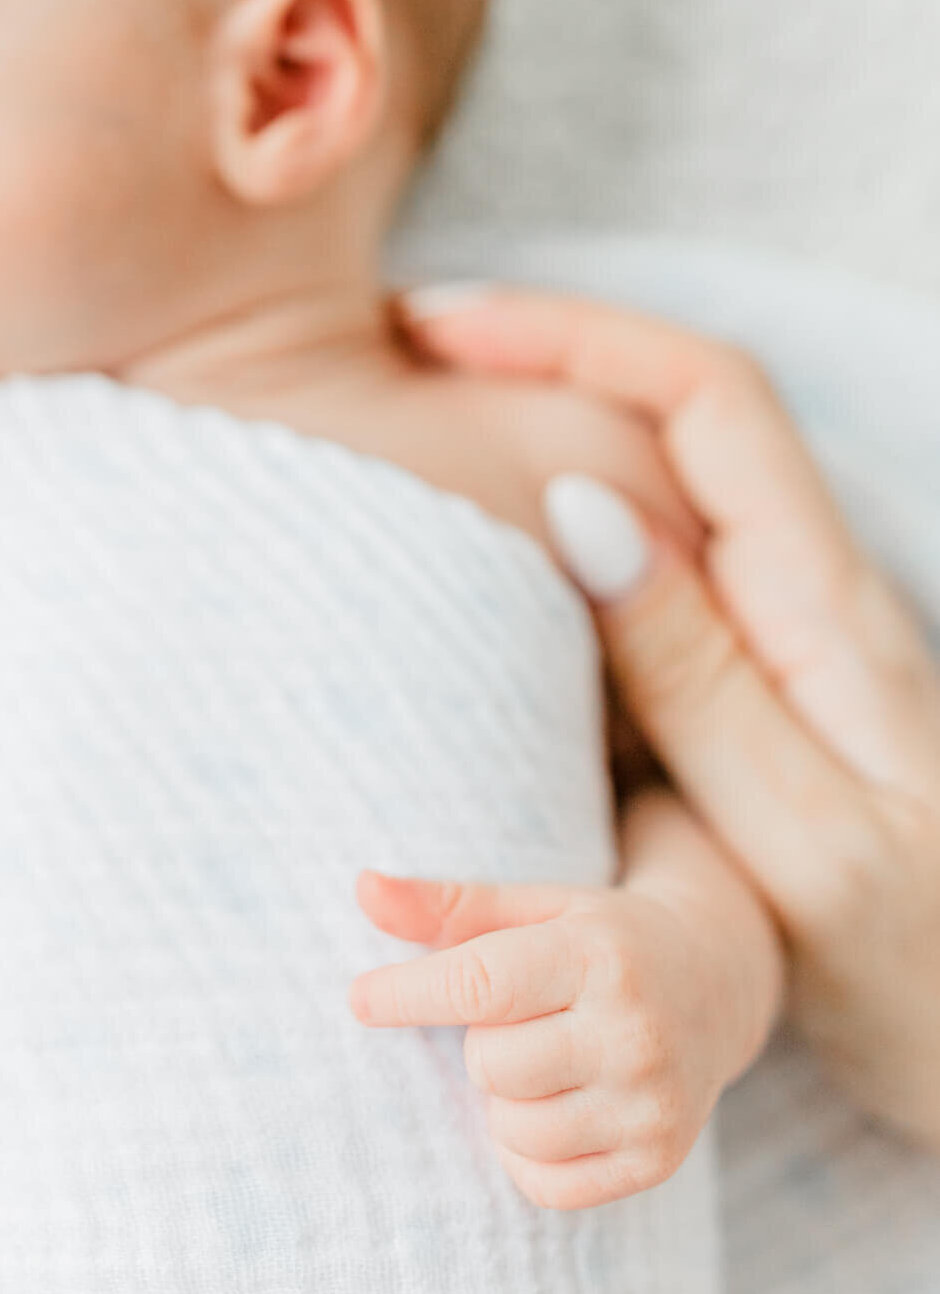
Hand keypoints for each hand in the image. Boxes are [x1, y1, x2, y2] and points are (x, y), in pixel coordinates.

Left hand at [349, 789, 781, 1210]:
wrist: (714, 986)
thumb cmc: (601, 939)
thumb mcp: (535, 906)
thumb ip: (446, 903)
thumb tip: (361, 886)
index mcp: (599, 954)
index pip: (482, 982)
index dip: (409, 993)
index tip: (358, 998)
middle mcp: (634, 1031)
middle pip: (490, 1063)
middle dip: (484, 1041)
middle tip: (526, 1017)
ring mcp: (651, 1103)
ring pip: (512, 1127)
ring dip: (503, 1100)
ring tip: (545, 1058)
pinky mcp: (656, 1161)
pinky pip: (542, 1184)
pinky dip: (526, 1152)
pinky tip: (557, 1105)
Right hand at [396, 281, 939, 1146]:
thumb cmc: (916, 967)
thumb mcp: (803, 841)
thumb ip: (694, 675)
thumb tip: (581, 504)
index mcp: (824, 605)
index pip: (706, 394)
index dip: (571, 332)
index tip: (439, 327)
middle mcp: (809, 588)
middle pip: (682, 398)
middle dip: (546, 343)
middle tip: (406, 348)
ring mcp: (784, 625)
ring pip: (669, 463)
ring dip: (554, 408)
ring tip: (430, 411)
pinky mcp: (759, 671)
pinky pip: (660, 541)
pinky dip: (569, 497)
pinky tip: (496, 535)